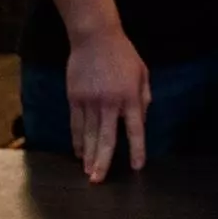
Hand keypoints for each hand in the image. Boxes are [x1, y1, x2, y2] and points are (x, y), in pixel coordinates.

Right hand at [66, 27, 151, 182]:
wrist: (95, 38)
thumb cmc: (123, 55)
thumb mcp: (142, 73)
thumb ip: (143, 97)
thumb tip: (140, 119)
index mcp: (131, 96)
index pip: (135, 128)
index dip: (137, 148)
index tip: (136, 166)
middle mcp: (110, 102)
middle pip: (106, 138)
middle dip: (103, 161)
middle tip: (98, 180)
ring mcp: (90, 101)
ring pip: (88, 135)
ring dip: (88, 155)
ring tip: (88, 172)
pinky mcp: (75, 98)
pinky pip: (76, 125)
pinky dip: (77, 140)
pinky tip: (78, 152)